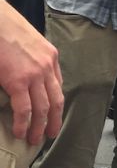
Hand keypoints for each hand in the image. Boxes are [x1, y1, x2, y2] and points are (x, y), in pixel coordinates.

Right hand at [0, 0, 63, 144]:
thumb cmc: (7, 29)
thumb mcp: (30, 42)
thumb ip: (34, 59)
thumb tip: (28, 75)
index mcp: (51, 57)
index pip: (58, 85)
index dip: (55, 103)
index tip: (53, 114)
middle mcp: (48, 67)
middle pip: (56, 100)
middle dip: (54, 119)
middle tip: (50, 134)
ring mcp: (35, 75)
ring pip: (43, 108)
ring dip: (40, 126)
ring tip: (34, 139)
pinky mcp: (18, 81)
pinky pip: (25, 108)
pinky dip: (24, 123)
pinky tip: (20, 132)